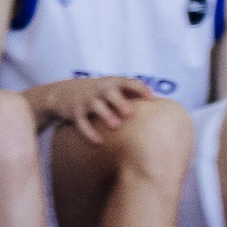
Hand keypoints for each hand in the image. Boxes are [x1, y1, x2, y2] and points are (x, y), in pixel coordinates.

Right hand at [40, 76, 157, 145]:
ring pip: (96, 107)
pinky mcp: (75, 112)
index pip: (130, 82)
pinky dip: (89, 133)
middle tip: (130, 113)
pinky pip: (82, 123)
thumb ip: (134, 94)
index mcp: (113, 83)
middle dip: (120, 102)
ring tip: (115, 126)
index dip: (142, 90)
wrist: (65, 91)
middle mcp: (100, 90)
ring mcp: (87, 100)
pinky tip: (98, 143)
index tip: (153, 100)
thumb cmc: (100, 92)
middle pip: (111, 93)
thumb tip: (161, 106)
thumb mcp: (114, 87)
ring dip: (106, 115)